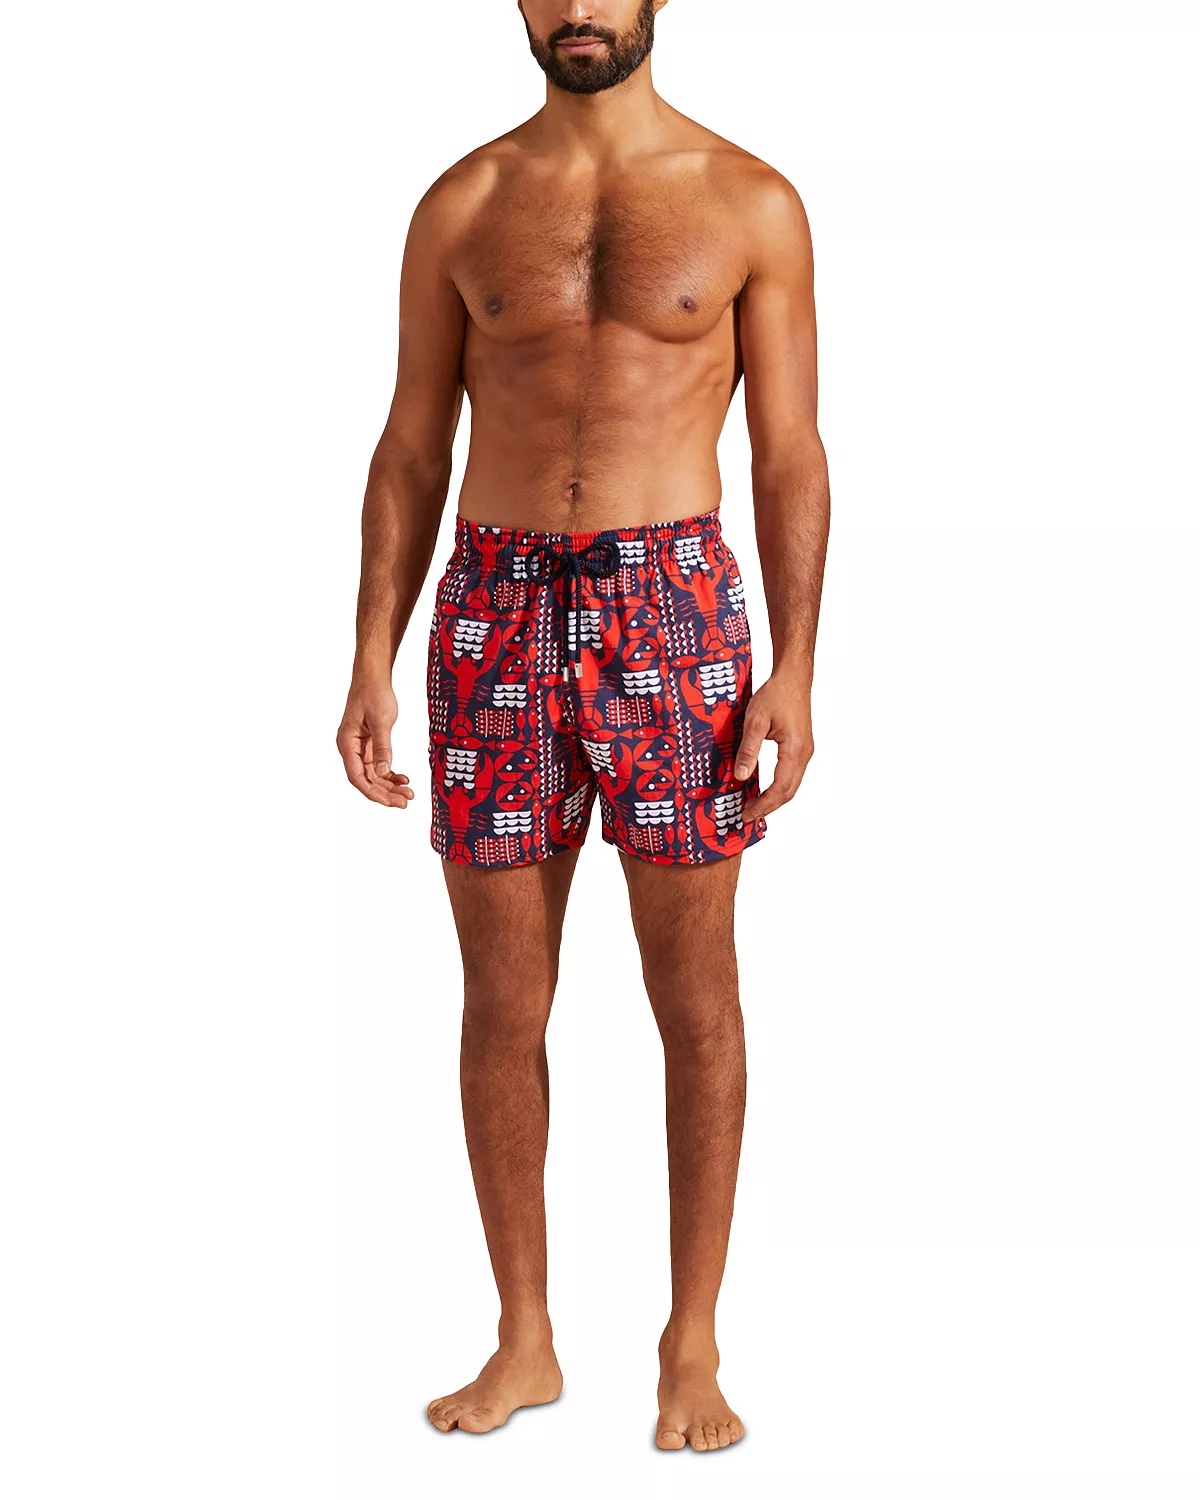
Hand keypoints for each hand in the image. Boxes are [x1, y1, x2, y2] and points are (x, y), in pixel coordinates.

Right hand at [337, 679, 413, 808]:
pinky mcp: (369, 744)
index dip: (374, 793)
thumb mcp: (381, 721)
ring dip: (389, 785)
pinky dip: (390, 773)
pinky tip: (403, 779)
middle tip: (405, 801)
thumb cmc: (373, 693)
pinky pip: (378, 765)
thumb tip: (385, 772)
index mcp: (347, 744)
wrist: (373, 677)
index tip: (391, 802)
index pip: (358, 777)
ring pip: (373, 775)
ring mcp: (359, 747)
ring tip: (408, 793)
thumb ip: (383, 747)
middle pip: (366, 780)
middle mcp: (350, 748)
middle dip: (385, 793)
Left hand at [734, 673, 814, 819]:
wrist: (793, 678)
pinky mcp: (801, 748)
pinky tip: (764, 788)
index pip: (780, 788)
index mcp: (795, 749)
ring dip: (774, 799)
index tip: (746, 814)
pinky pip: (791, 775)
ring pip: (791, 785)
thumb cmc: (776, 694)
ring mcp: (805, 752)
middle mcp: (804, 754)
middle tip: (747, 815)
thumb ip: (748, 749)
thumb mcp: (755, 720)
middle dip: (768, 807)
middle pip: (788, 792)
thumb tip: (740, 776)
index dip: (763, 804)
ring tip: (754, 805)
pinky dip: (778, 787)